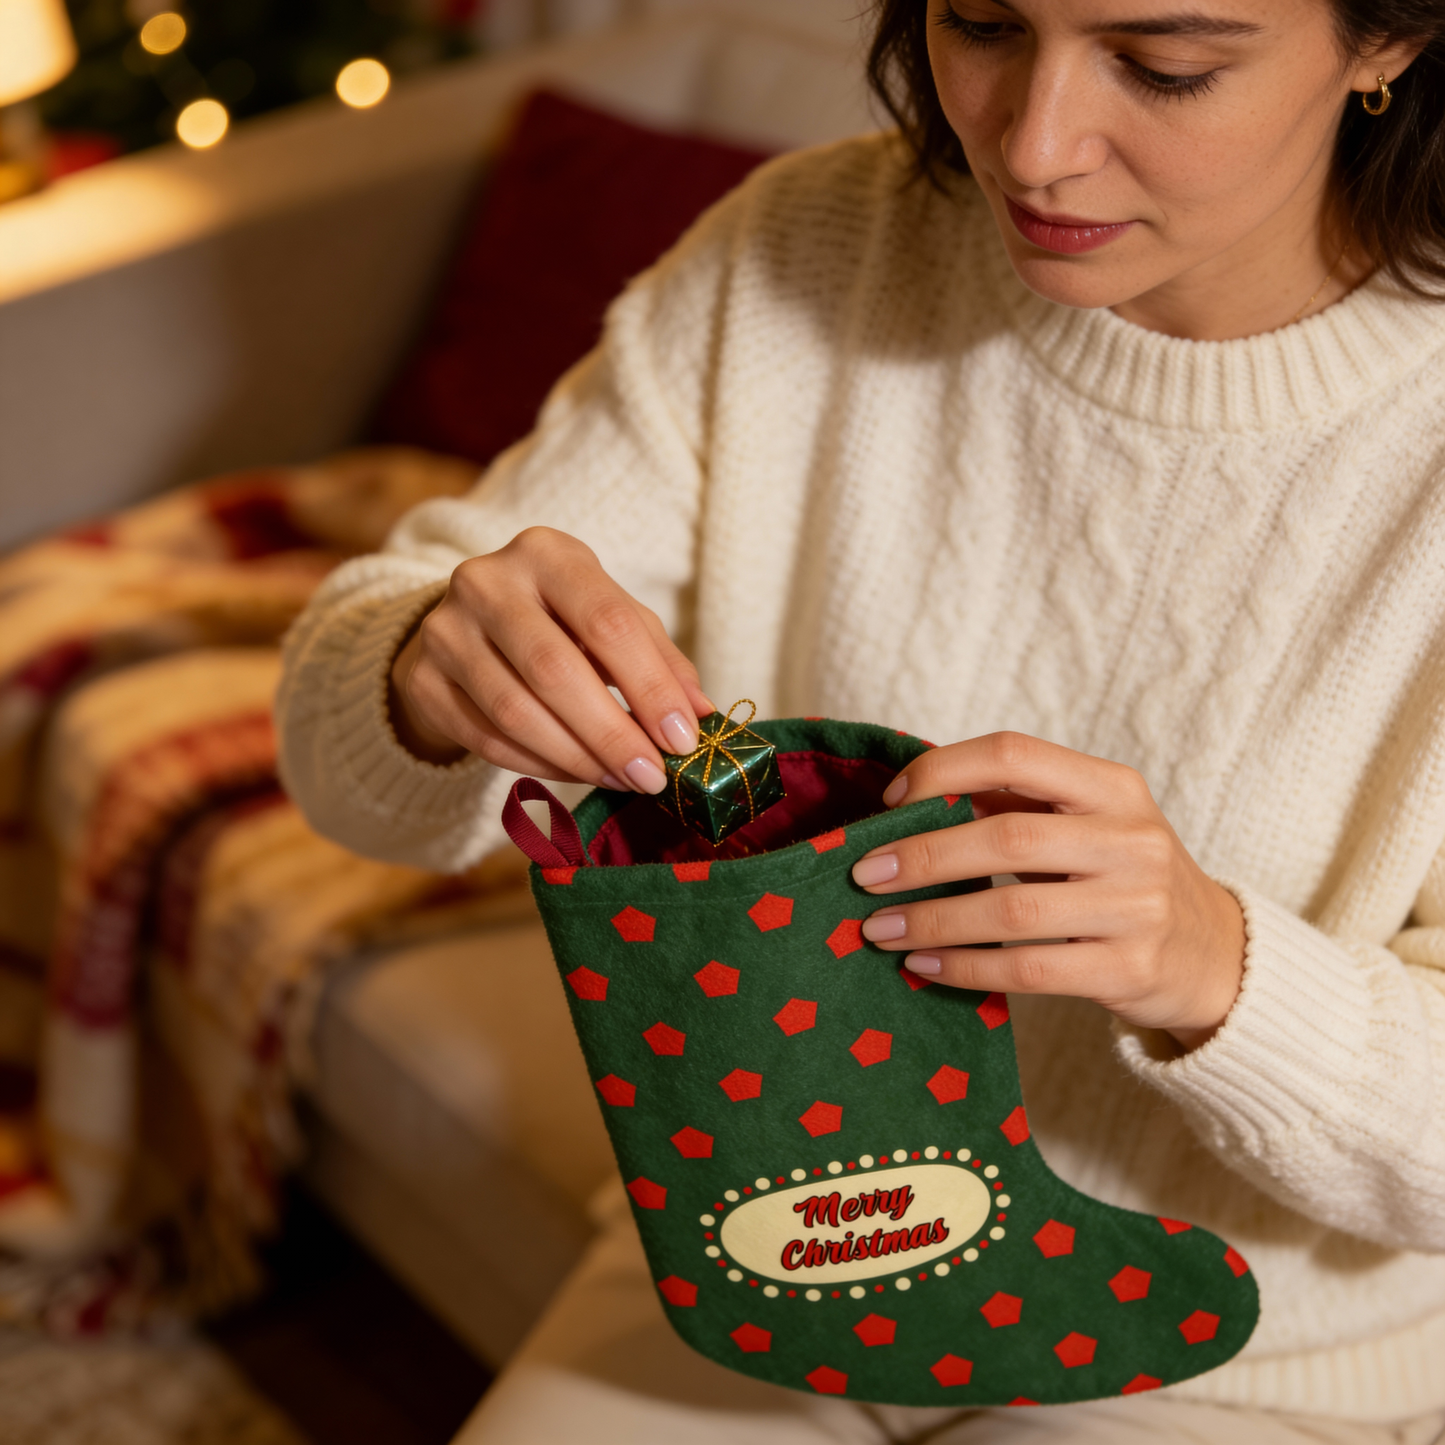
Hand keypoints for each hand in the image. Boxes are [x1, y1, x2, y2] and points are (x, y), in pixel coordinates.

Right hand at [388, 527, 712, 792]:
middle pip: (555, 670)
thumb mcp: (612, 619)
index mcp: (547, 553)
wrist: (468, 625)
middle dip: (612, 733)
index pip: (607, 621)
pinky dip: (538, 765)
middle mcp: (486, 581)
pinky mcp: (422, 679)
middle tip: (652, 776)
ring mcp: (445, 630)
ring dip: (577, 758)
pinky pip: (485, 738)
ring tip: (621, 779)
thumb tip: (701, 717)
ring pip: (515, 712)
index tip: (682, 739)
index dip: (649, 686)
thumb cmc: (560, 620)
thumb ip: (659, 661)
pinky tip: (576, 775)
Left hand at [852, 732, 1244, 1051]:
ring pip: (1011, 910)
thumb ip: (1013, 805)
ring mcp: (1137, 907)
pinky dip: (966, 968)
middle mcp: (1130, 839)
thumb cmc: (1121, 877)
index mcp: (1113, 787)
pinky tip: (925, 966)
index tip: (891, 801)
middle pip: (1005, 836)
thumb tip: (906, 802)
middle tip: (862, 874)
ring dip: (932, 919)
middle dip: (921, 855)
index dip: (943, 771)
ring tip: (879, 929)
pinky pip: (1029, 969)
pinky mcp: (1130, 969)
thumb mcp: (1086, 824)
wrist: (1215, 954)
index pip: (1014, 754)